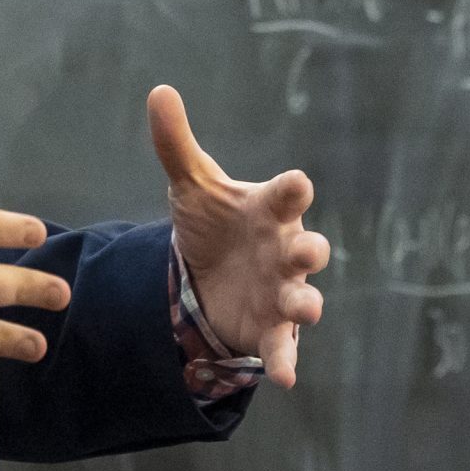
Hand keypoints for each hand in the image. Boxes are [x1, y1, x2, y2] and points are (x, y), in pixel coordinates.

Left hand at [148, 84, 328, 387]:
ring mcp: (282, 291)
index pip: (286, 196)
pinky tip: (285, 379)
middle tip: (307, 250)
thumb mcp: (191, 186)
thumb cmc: (215, 223)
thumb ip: (177, 144)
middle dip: (311, 250)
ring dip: (306, 303)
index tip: (296, 183)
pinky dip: (286, 361)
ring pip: (305, 299)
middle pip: (309, 249)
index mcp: (269, 211)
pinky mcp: (272, 330)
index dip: (291, 191)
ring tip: (304, 309)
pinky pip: (284, 347)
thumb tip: (159, 91)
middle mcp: (284, 250)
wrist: (209, 276)